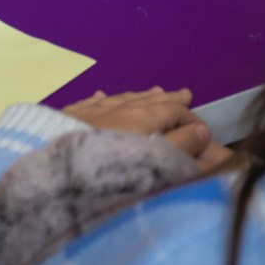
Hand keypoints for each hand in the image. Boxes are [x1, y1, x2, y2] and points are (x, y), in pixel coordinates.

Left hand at [63, 88, 233, 172]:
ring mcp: (92, 110)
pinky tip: (100, 96)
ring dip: (140, 96)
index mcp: (143, 117)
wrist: (59, 171)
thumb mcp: (156, 161)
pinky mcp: (69, 118)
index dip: (192, 119)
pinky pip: (90, 102)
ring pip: (122, 98)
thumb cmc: (113, 169)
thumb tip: (202, 130)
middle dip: (169, 100)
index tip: (204, 130)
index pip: (174, 112)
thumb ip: (181, 147)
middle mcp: (119, 108)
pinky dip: (102, 99)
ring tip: (154, 92)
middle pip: (149, 101)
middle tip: (184, 94)